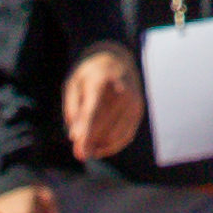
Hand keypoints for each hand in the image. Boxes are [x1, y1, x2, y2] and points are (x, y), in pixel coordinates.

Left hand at [62, 47, 143, 163]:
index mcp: (101, 82)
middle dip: (90, 143)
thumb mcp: (74, 85)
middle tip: (78, 152)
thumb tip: (75, 137)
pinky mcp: (139, 111)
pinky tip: (100, 146)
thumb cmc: (89, 76)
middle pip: (104, 128)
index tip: (80, 154)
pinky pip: (126, 137)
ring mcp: (134, 102)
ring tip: (87, 144)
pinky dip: (112, 146)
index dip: (86, 136)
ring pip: (115, 136)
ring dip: (100, 146)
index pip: (93, 114)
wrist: (117, 59)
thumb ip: (73, 110)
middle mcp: (122, 92)